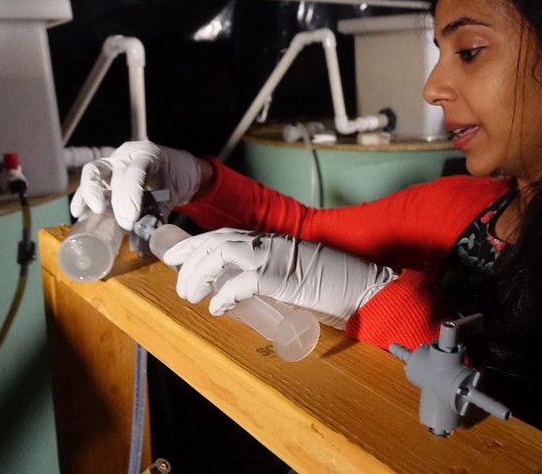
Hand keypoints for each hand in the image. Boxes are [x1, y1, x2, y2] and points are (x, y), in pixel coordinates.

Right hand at [70, 141, 202, 229]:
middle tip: (123, 224)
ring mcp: (114, 162)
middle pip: (112, 172)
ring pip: (94, 172)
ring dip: (89, 193)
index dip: (130, 196)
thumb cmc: (178, 176)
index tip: (130, 219)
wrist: (180, 168)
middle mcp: (127, 155)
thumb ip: (160, 211)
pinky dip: (84, 196)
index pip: (135, 172)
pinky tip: (78, 211)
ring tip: (88, 213)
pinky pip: (92, 182)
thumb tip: (147, 234)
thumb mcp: (174, 192)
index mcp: (148, 154)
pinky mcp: (106, 173)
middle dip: (115, 201)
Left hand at [161, 228, 397, 328]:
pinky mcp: (284, 278)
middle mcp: (272, 243)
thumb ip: (271, 276)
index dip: (197, 243)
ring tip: (190, 296)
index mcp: (275, 241)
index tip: (177, 256)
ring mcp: (277, 258)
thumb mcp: (297, 276)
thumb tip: (241, 291)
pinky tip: (216, 307)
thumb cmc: (336, 287)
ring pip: (222, 254)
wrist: (367, 290)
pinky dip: (225, 295)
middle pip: (217, 240)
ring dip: (199, 275)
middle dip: (189, 257)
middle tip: (174, 274)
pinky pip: (243, 282)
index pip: (226, 234)